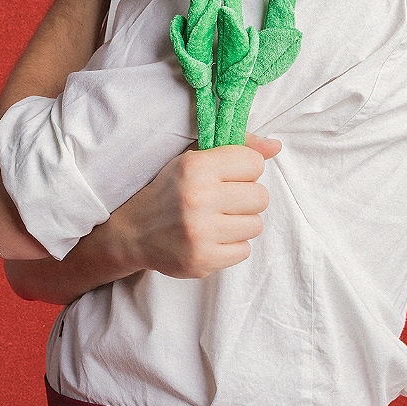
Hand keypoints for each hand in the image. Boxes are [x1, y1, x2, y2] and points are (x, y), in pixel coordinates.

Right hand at [109, 135, 278, 278]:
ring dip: (239, 224)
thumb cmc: (168, 192)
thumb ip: (235, 148)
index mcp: (194, 166)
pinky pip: (244, 251)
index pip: (254, 163)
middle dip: (244, 199)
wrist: (131, 233)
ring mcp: (200, 232)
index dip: (242, 170)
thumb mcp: (192, 160)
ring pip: (255, 225)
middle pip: (261, 197)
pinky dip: (230, 246)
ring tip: (214, 222)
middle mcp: (198, 197)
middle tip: (221, 202)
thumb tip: (275, 146)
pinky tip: (210, 240)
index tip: (225, 177)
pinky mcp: (203, 259)